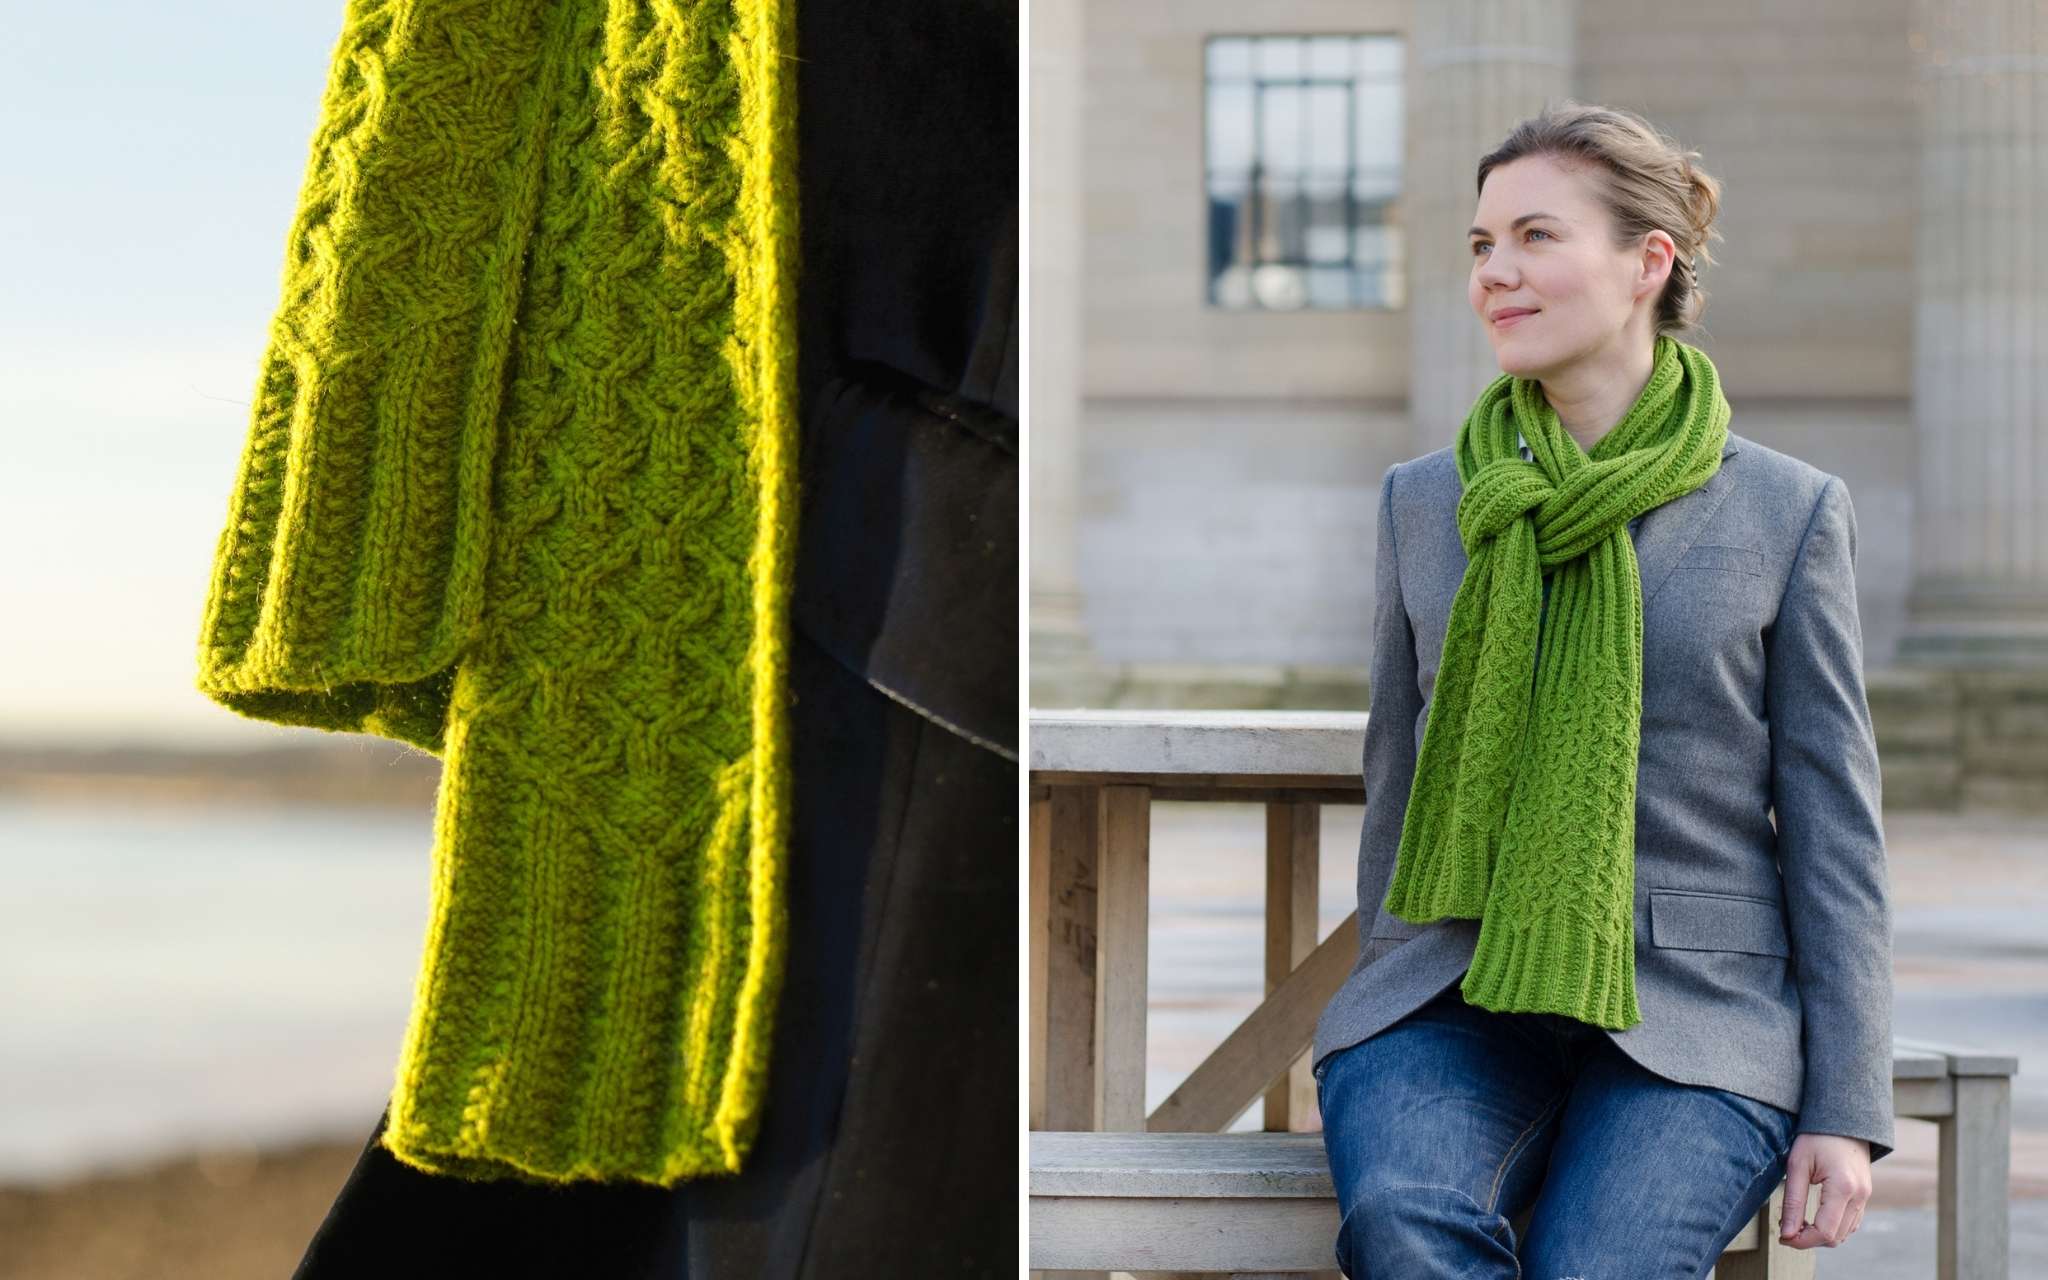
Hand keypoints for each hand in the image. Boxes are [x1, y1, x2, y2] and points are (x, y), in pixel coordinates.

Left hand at [1778, 1132, 1870, 1248]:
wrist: (1844, 1119)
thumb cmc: (1816, 1137)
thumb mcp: (1797, 1165)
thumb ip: (1792, 1201)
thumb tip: (1786, 1232)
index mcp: (1843, 1187)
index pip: (1825, 1231)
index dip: (1802, 1241)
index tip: (1783, 1237)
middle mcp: (1860, 1196)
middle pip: (1836, 1238)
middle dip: (1809, 1240)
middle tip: (1786, 1230)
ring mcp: (1865, 1197)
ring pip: (1845, 1234)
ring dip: (1821, 1235)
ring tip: (1797, 1223)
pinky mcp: (1865, 1196)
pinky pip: (1850, 1223)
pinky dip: (1832, 1227)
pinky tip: (1813, 1218)